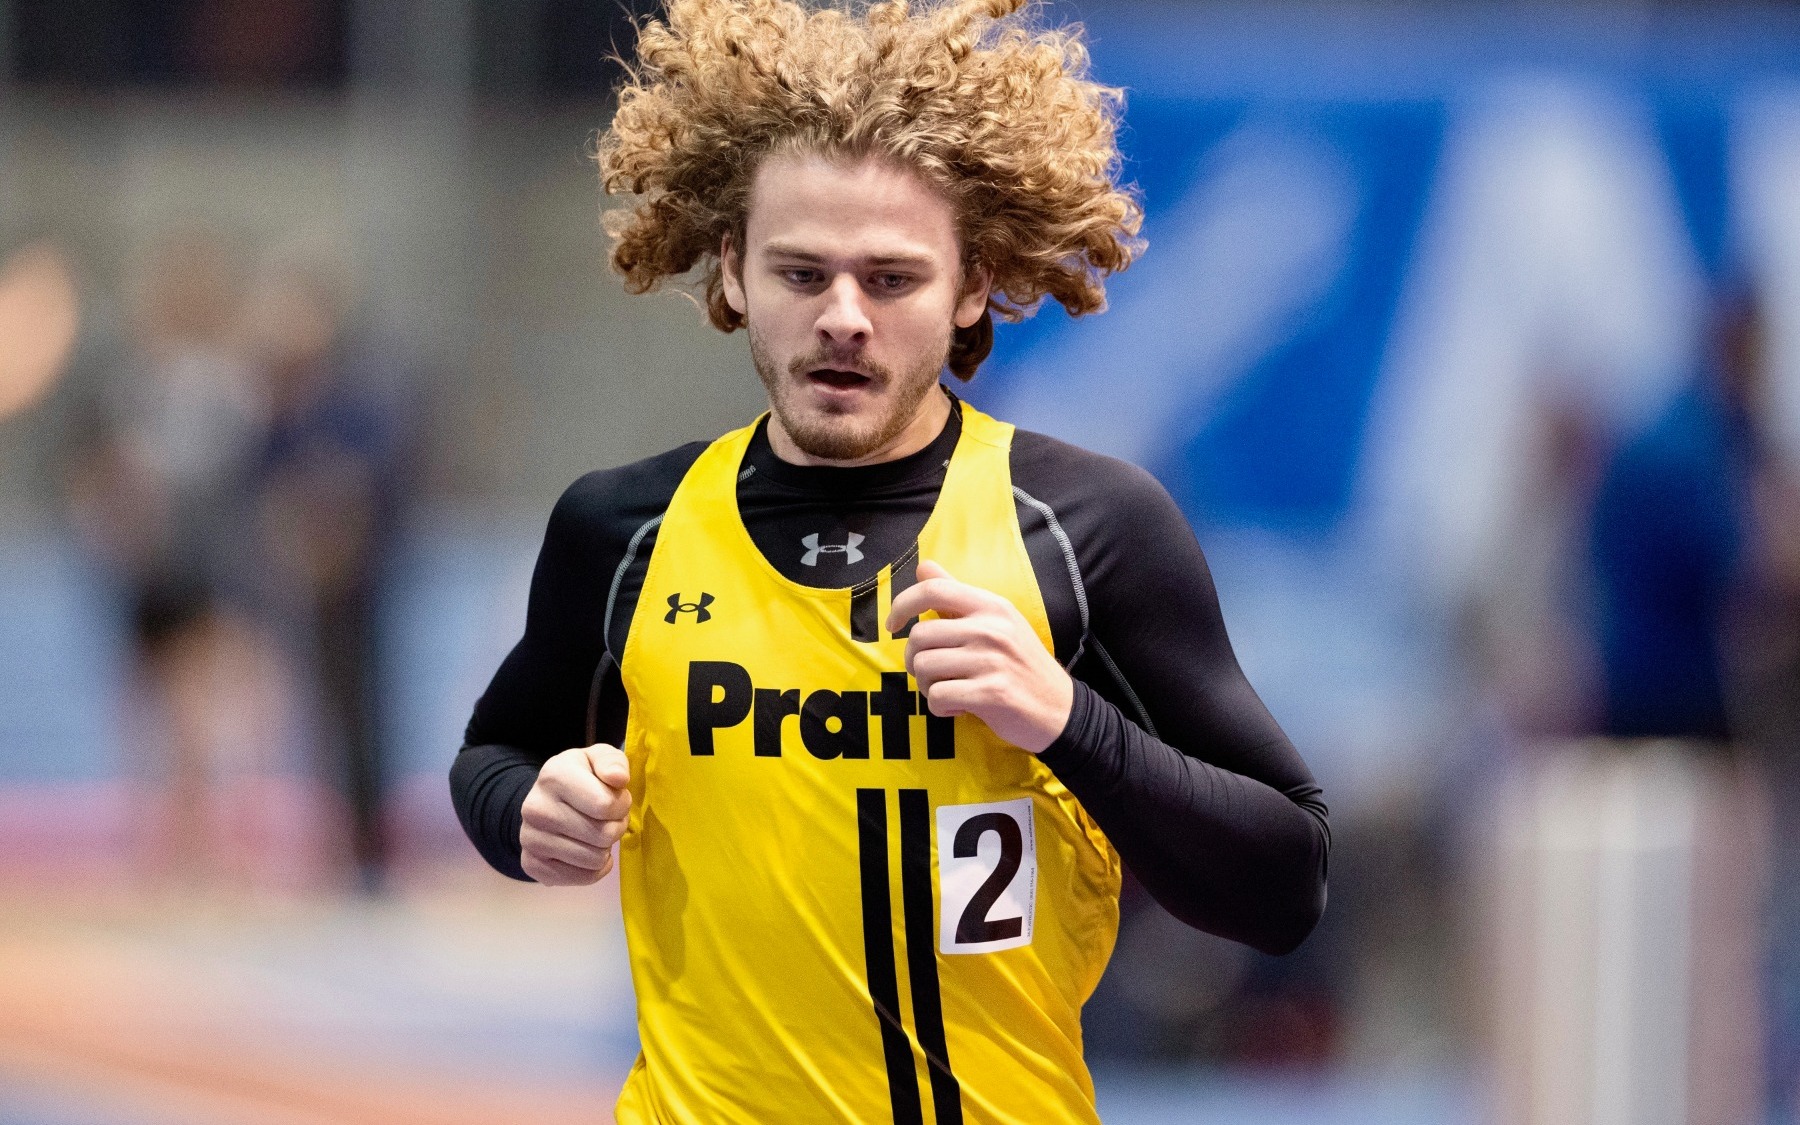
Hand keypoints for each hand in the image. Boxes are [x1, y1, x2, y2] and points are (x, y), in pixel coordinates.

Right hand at [520, 744, 631, 885]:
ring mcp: (530, 839)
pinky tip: (587, 850)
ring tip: (596, 832)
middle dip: (615, 827)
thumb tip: (618, 779)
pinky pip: (583, 878)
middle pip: (603, 835)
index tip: (615, 799)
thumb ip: (613, 762)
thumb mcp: (598, 758)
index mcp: (553, 775)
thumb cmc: (582, 777)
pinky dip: (594, 869)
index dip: (621, 804)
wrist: (547, 800)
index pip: (605, 805)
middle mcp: (535, 808)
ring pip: (595, 859)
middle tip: (607, 818)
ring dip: (605, 848)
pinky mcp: (532, 864)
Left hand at [885, 559, 1072, 752]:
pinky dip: (941, 707)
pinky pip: (938, 697)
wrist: (1059, 709)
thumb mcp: (997, 621)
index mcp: (991, 606)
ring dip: (927, 686)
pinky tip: (962, 707)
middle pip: (919, 636)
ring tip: (950, 690)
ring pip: (923, 668)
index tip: (893, 625)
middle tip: (934, 674)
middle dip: (915, 661)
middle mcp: (991, 628)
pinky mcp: (991, 693)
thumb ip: (957, 596)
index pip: (933, 590)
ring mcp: (992, 660)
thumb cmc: (1021, 664)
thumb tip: (923, 567)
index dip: (902, 604)